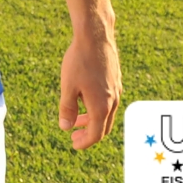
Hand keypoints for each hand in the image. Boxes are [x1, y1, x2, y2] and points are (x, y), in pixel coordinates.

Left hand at [58, 27, 121, 150]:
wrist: (96, 37)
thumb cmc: (79, 61)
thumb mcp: (68, 86)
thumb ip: (67, 109)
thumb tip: (65, 128)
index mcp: (101, 106)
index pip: (96, 134)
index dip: (85, 142)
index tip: (73, 144)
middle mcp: (113, 101)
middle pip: (103, 127)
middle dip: (88, 134)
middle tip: (74, 135)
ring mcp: (117, 91)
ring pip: (106, 114)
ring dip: (92, 120)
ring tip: (76, 118)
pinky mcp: (116, 81)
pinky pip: (109, 102)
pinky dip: (97, 108)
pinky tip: (84, 99)